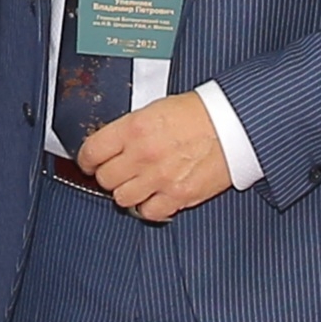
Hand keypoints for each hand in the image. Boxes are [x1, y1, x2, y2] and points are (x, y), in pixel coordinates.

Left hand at [72, 91, 232, 223]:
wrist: (234, 124)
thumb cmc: (199, 113)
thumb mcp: (155, 109)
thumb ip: (129, 129)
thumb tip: (111, 144)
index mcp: (134, 128)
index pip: (91, 152)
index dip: (86, 160)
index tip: (89, 163)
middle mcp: (143, 155)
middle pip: (105, 179)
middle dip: (108, 176)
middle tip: (117, 172)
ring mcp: (160, 178)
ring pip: (122, 199)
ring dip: (127, 192)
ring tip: (137, 184)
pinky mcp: (179, 196)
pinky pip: (149, 212)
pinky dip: (149, 208)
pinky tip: (154, 197)